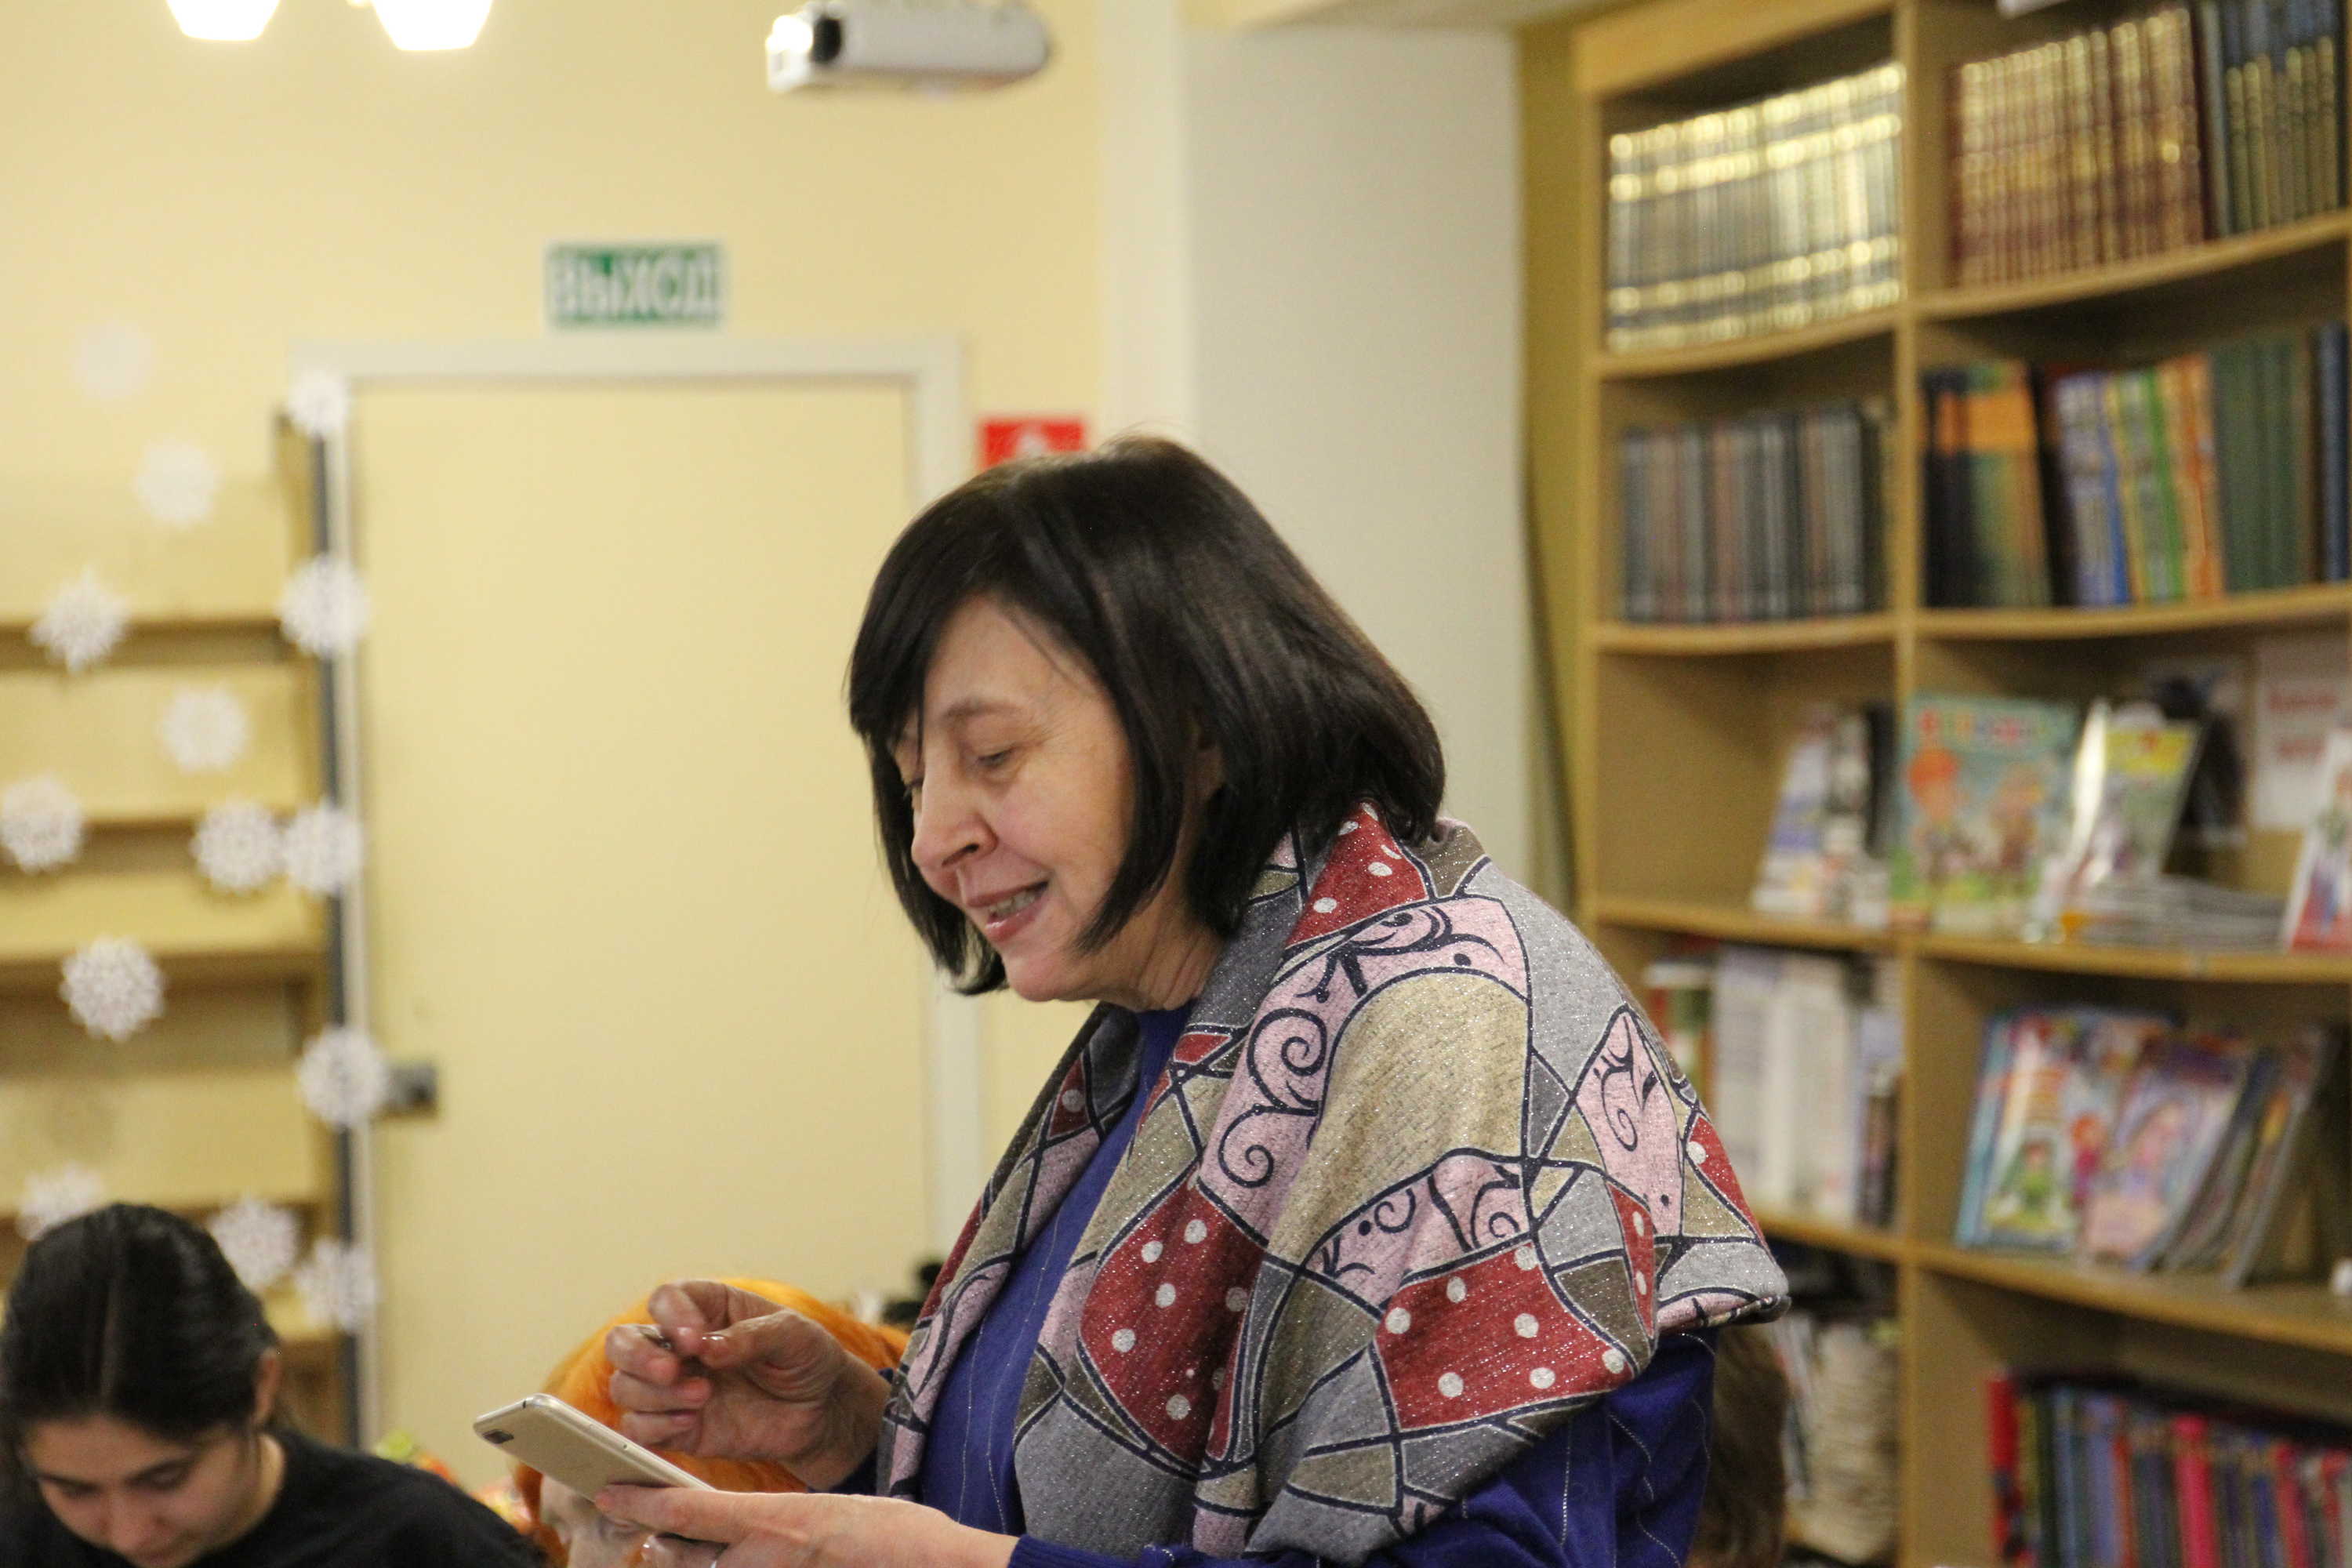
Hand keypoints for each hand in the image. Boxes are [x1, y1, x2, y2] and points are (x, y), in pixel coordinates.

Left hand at [596, 1485, 1017, 1567]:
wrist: (937, 1567)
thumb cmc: (895, 1536)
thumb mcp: (832, 1514)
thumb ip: (780, 1524)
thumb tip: (753, 1530)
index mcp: (776, 1522)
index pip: (686, 1512)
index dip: (641, 1502)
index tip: (609, 1489)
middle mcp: (764, 1561)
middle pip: (682, 1555)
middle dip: (658, 1541)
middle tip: (643, 1529)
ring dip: (686, 1564)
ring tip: (670, 1549)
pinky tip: (725, 1561)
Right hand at [604, 1281, 891, 1487]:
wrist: (821, 1411)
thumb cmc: (806, 1359)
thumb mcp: (794, 1336)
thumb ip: (751, 1337)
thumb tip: (707, 1348)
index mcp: (707, 1309)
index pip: (665, 1300)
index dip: (671, 1317)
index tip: (696, 1339)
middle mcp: (679, 1347)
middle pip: (622, 1341)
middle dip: (637, 1356)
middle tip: (672, 1370)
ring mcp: (674, 1389)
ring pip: (626, 1387)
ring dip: (655, 1394)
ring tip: (703, 1397)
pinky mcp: (676, 1428)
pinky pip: (639, 1429)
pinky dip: (656, 1427)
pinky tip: (692, 1422)